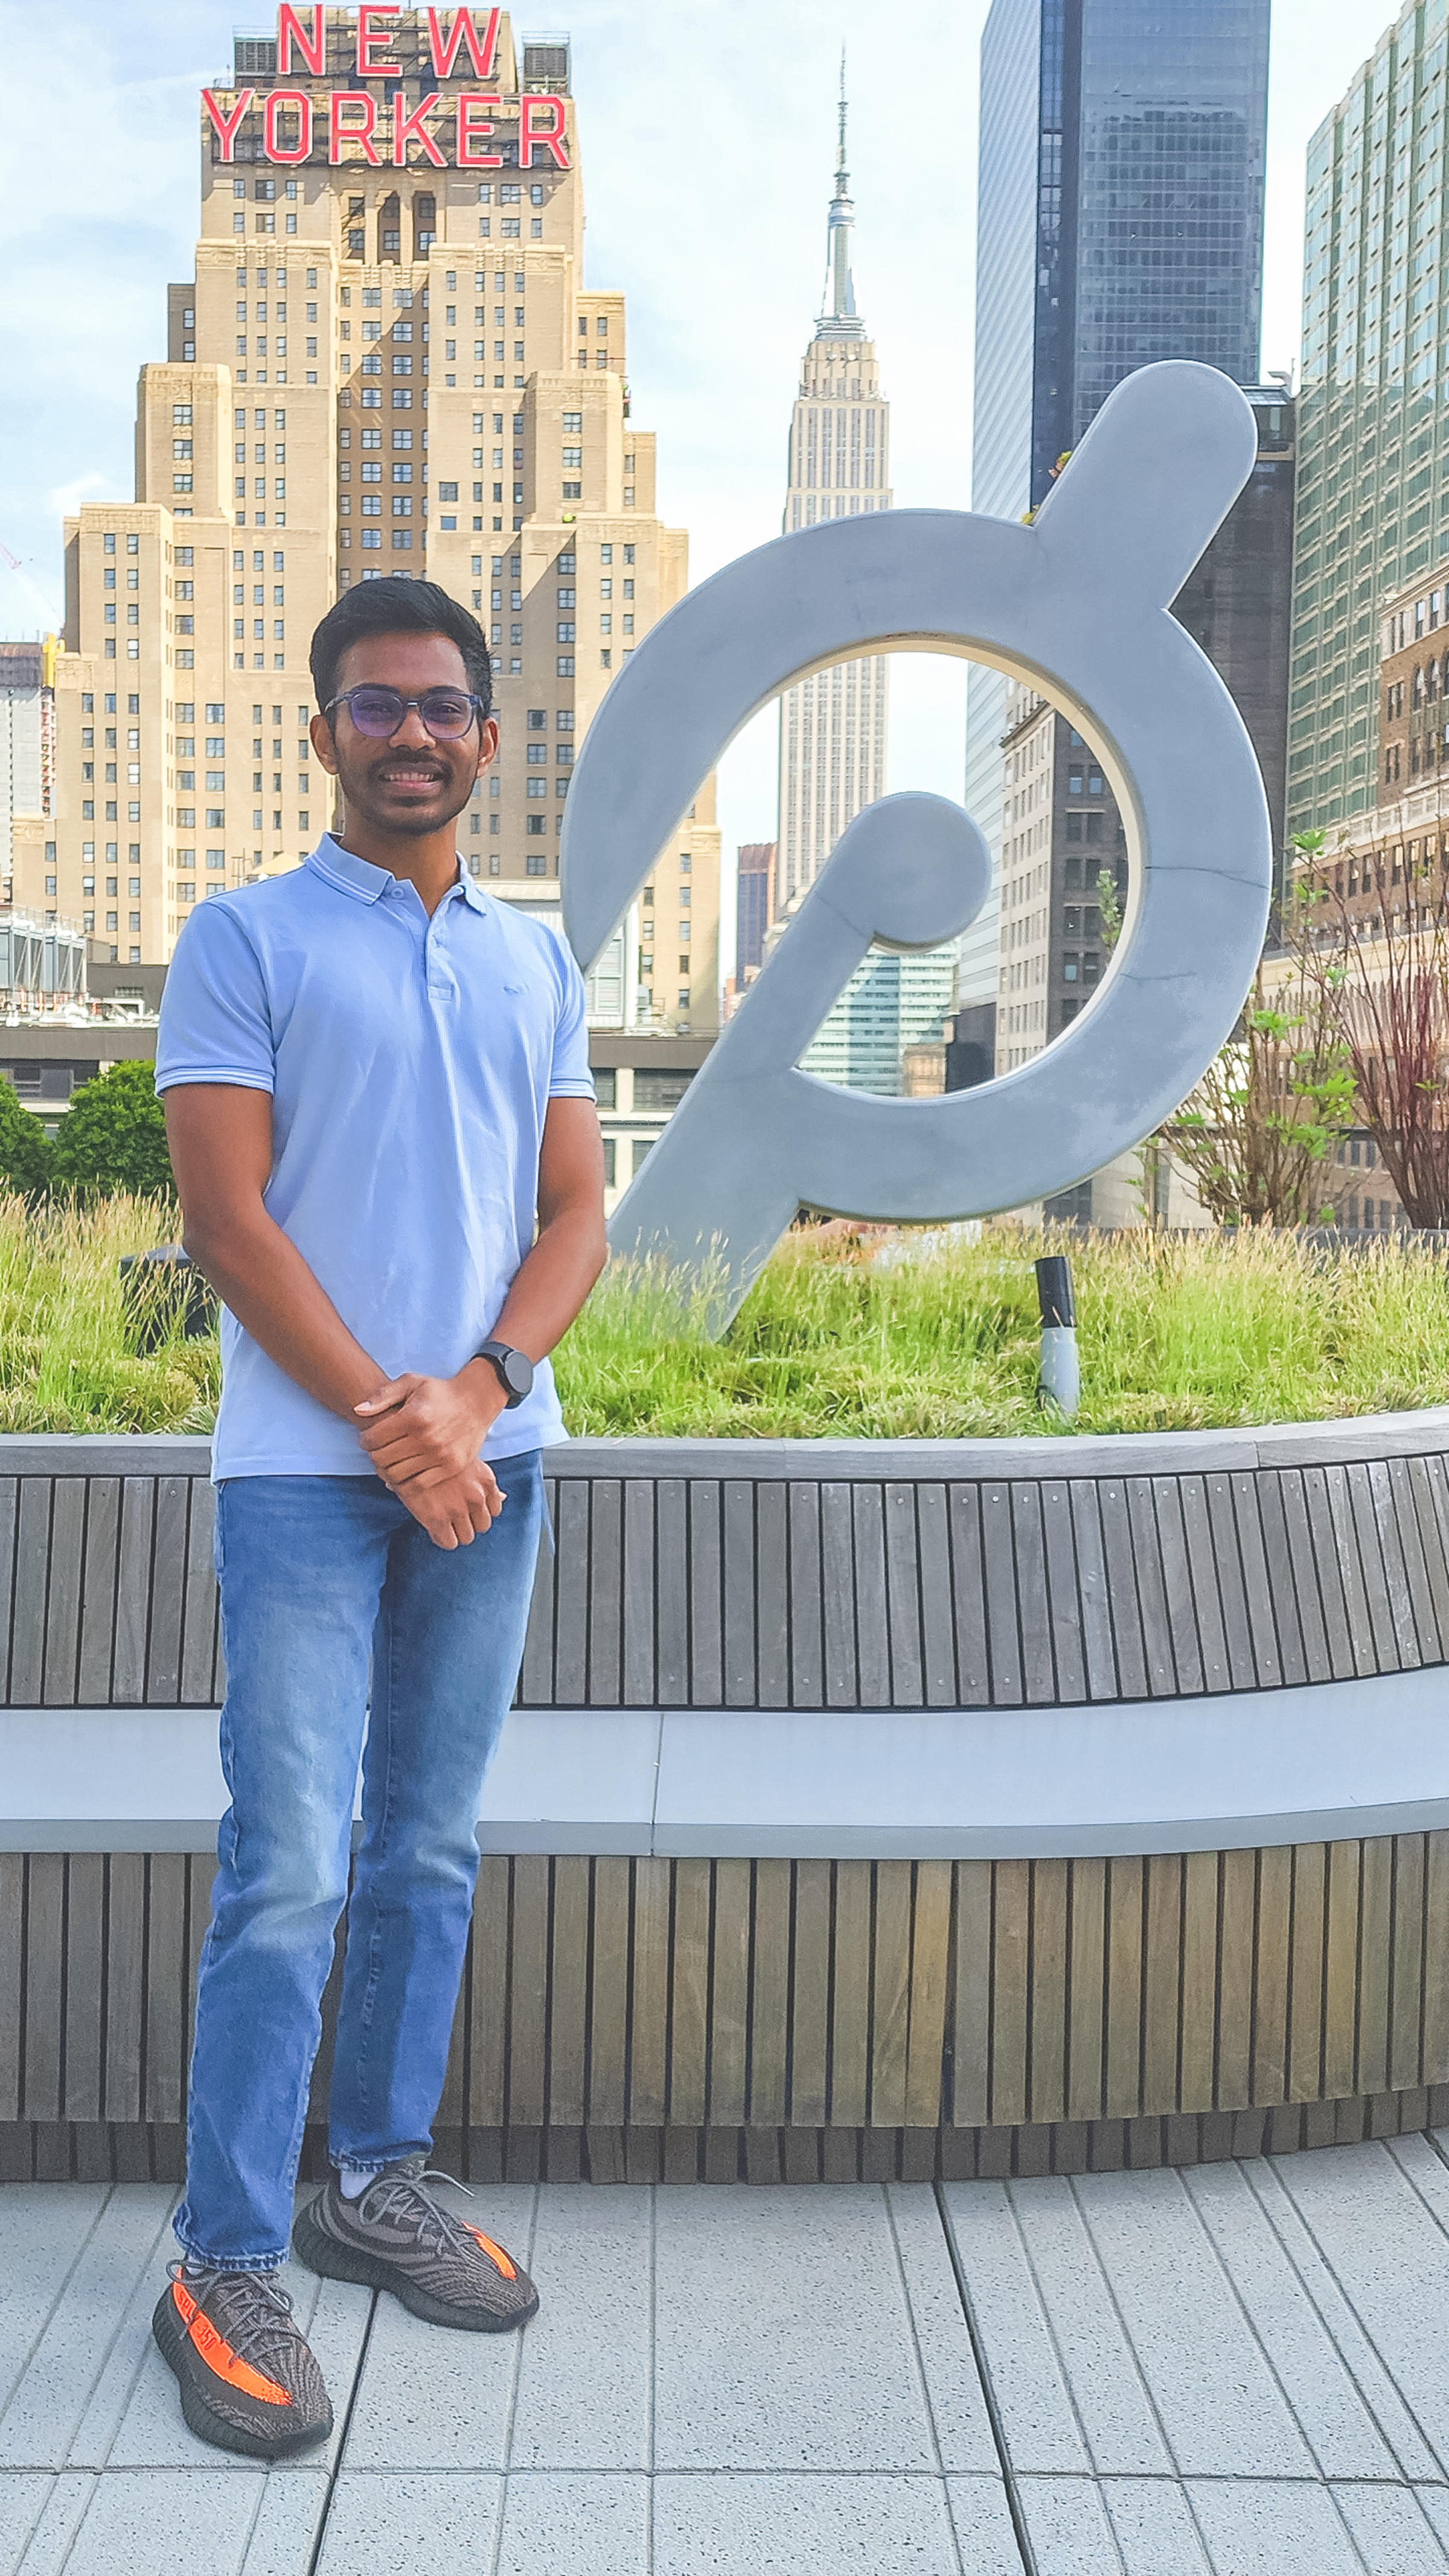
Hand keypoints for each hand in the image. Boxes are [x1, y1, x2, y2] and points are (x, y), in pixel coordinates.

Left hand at [355, 1366, 504, 1498]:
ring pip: (396, 1475)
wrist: (477, 1401)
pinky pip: (418, 1486)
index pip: (372, 1439)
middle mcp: (426, 1438)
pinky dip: (406, 1483)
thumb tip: (358, 1410)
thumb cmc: (440, 1392)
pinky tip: (405, 1471)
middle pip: (381, 1460)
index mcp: (413, 1417)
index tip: (369, 1437)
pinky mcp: (450, 1468)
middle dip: (374, 1455)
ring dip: (387, 1470)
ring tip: (391, 1460)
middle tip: (378, 1450)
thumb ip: (383, 1396)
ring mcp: (439, 1455)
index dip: (364, 1439)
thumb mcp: (411, 1382)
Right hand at [399, 1460, 506, 1550]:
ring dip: (456, 1533)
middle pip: (483, 1526)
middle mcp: (476, 1495)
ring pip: (467, 1537)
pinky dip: (442, 1539)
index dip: (480, 1511)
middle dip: (470, 1523)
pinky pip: (449, 1543)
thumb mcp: (466, 1460)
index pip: (495, 1510)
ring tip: (444, 1523)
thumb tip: (504, 1497)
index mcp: (486, 1479)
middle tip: (455, 1517)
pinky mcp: (437, 1519)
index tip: (469, 1509)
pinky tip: (434, 1528)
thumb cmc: (436, 1453)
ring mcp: (458, 1508)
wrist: (406, 1450)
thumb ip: (484, 1481)